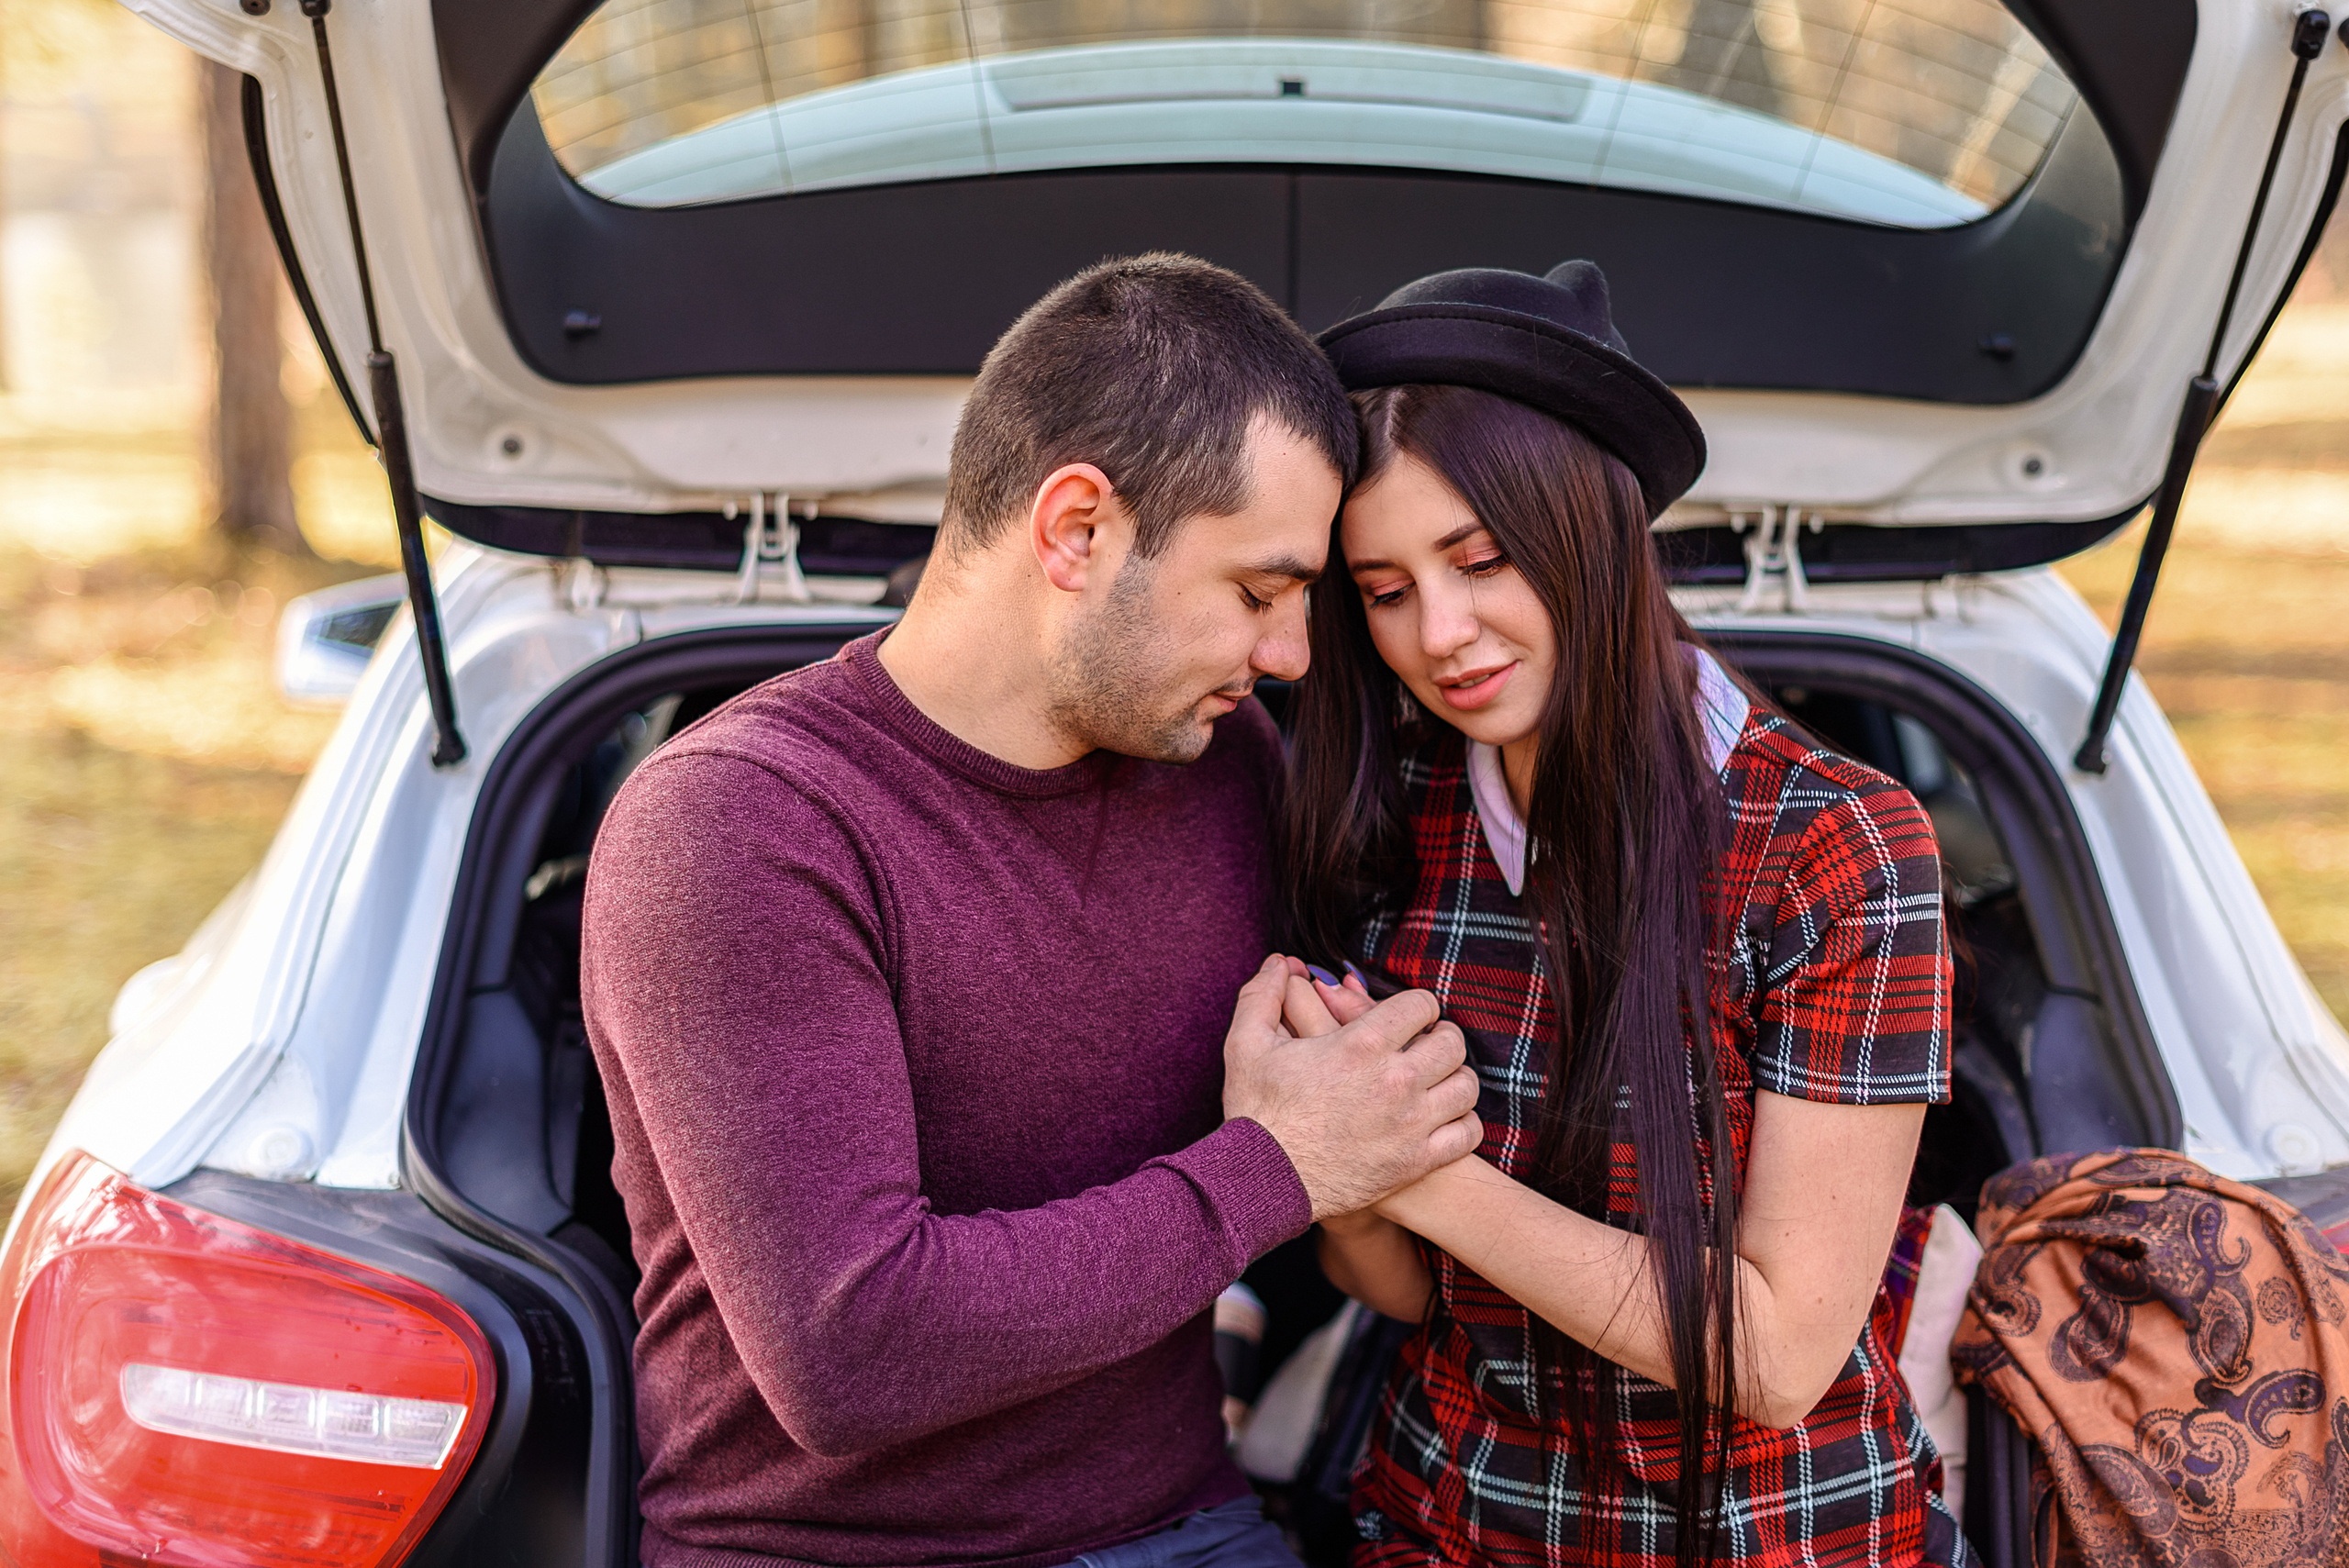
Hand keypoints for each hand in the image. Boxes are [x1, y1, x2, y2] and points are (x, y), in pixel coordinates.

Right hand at [1222, 956, 1482, 1220]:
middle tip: (1425, 1045)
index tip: (1407, 1017)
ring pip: (1466, 1086)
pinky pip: (1467, 1133)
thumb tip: (1279, 962)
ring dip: (1454, 1078)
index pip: (1421, 1004)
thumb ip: (1263, 995)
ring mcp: (1410, 1124)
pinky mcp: (1416, 1161)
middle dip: (1439, 1037)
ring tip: (1435, 1080)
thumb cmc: (1255, 1112)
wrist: (1263, 1181)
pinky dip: (1462, 1123)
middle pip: (1452, 1042)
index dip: (1417, 1006)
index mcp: (1361, 1045)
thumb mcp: (1246, 1044)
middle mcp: (1395, 1080)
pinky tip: (1442, 1119)